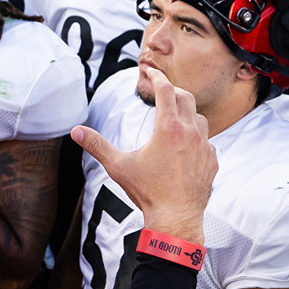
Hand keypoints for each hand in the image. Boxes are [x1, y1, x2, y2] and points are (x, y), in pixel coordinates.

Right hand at [73, 65, 215, 243]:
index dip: (157, 77)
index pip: (165, 90)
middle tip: (161, 90)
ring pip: (200, 118)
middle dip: (172, 90)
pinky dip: (196, 138)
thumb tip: (76, 131)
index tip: (150, 71)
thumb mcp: (118, 166)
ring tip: (175, 117)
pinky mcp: (212, 161)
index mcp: (169, 128)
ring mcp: (204, 147)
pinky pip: (206, 142)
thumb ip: (97, 145)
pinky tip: (186, 146)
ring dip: (187, 113)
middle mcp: (190, 133)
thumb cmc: (147, 192)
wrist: (176, 218)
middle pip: (186, 98)